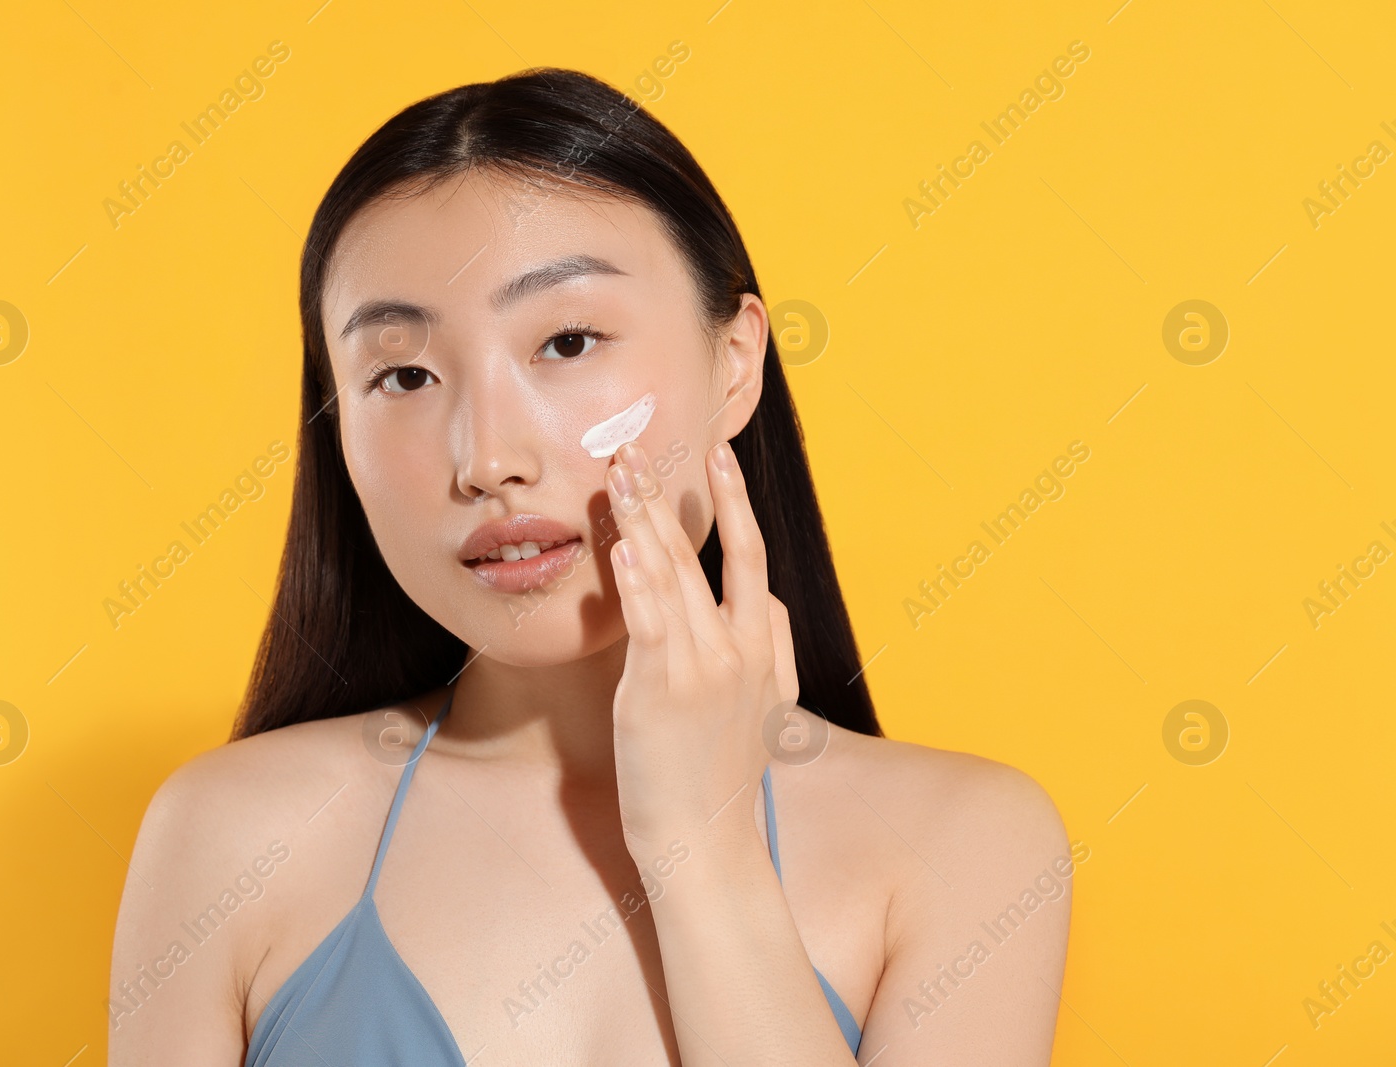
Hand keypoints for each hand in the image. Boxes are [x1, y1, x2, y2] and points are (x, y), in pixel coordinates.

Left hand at [604, 439, 799, 855]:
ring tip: (620, 472)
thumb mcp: (771, 708)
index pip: (751, 557)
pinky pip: (650, 623)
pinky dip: (638, 581)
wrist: (707, 841)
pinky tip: (624, 544)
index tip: (719, 454)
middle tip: (635, 446)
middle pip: (700, 554)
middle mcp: (738, 649)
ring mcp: (701, 669)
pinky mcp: (659, 692)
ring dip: (643, 518)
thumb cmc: (725, 775)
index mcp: (764, 647)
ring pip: (671, 576)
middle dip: (664, 494)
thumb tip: (775, 601)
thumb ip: (776, 647)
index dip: (735, 502)